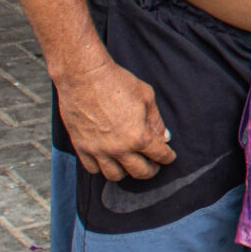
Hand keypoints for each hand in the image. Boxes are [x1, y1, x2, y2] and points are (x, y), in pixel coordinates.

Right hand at [55, 53, 174, 180]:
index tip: (169, 156)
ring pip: (115, 176)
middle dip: (151, 170)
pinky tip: (108, 160)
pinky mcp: (81, 147)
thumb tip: (164, 138)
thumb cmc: (117, 82)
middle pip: (140, 172)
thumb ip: (156, 120)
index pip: (159, 155)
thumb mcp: (146, 96)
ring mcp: (98, 150)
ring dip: (126, 172)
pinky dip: (101, 168)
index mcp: (138, 136)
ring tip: (130, 164)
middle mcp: (119, 148)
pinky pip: (92, 169)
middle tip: (153, 165)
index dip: (168, 157)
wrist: (83, 76)